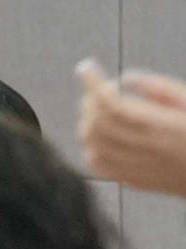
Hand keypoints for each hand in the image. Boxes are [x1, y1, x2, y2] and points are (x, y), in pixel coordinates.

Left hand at [77, 59, 185, 197]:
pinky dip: (91, 147)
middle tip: (98, 89)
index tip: (86, 67)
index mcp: (163, 127)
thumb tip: (127, 78)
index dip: (94, 84)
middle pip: (98, 124)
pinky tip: (102, 137)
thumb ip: (162, 88)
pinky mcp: (137, 181)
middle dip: (90, 101)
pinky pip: (98, 166)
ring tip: (99, 110)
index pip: (113, 104)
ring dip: (88, 123)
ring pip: (93, 145)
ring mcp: (139, 168)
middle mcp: (147, 149)